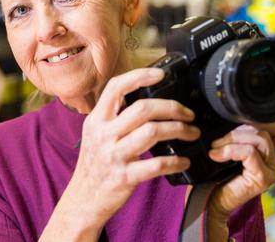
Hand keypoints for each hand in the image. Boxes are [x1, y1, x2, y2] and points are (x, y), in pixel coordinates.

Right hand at [60, 68, 200, 229]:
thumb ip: (114, 117)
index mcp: (96, 120)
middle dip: (172, 107)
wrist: (82, 201)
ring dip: (179, 130)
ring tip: (192, 133)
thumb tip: (145, 100)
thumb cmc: (94, 166)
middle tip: (188, 113)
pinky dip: (175, 162)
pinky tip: (184, 161)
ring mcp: (113, 155)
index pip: (116, 87)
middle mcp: (103, 134)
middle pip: (143, 108)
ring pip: (152, 132)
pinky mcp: (124, 176)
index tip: (161, 74)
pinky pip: (156, 165)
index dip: (139, 76)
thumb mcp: (95, 135)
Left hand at [207, 116, 274, 217]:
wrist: (212, 199)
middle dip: (249, 123)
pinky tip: (217, 155)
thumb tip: (232, 111)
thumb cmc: (218, 171)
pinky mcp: (264, 178)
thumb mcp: (231, 144)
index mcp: (272, 148)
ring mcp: (273, 168)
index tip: (247, 116)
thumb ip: (240, 130)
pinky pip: (250, 152)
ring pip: (261, 137)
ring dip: (234, 138)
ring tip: (217, 147)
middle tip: (223, 137)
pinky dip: (230, 150)